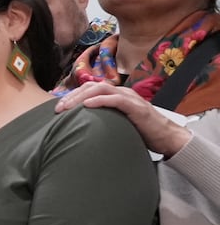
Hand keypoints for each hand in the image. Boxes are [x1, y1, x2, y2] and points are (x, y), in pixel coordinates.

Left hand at [56, 82, 190, 156]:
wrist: (167, 138)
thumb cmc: (141, 133)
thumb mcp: (117, 124)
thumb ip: (102, 120)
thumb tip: (79, 128)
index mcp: (116, 95)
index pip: (89, 89)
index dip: (72, 95)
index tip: (57, 107)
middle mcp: (122, 93)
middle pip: (92, 86)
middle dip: (72, 96)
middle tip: (57, 109)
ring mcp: (130, 98)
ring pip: (101, 88)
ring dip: (81, 96)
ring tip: (67, 107)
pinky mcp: (137, 107)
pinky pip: (116, 99)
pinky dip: (100, 100)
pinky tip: (87, 105)